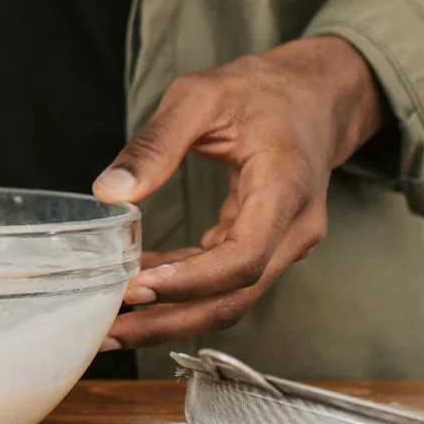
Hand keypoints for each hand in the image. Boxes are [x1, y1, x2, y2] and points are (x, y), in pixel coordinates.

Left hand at [92, 37, 386, 351]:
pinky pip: (224, 282)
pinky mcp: (264, 247)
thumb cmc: (260, 91)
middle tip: (111, 331)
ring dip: (172, 317)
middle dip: (171, 320)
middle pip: (236, 296)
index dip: (191, 282)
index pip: (244, 257)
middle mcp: (293, 228)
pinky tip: (138, 287)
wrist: (313, 96)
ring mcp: (283, 243)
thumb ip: (156, 143)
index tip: (138, 287)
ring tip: (114, 326)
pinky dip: (181, 292)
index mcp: (285, 188)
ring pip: (230, 299)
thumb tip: (110, 191)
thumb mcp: (201, 97)